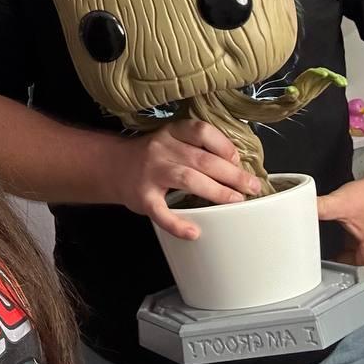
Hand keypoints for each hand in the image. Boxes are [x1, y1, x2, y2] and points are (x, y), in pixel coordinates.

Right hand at [113, 119, 261, 240]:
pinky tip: (193, 231)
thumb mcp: (171, 141)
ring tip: (234, 201)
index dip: (224, 145)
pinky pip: (161, 212)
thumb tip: (237, 164)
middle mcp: (161, 149)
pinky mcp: (143, 197)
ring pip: (187, 179)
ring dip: (215, 191)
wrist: (112, 167)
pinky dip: (177, 224)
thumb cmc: (151, 157)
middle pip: (201, 159)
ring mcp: (150, 173)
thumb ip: (197, 148)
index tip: (239, 160)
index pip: (201, 131)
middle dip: (231, 174)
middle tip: (251, 186)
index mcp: (171, 133)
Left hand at [317, 176, 363, 300]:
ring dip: (343, 279)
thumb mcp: (344, 201)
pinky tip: (324, 264)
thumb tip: (299, 208)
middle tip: (327, 300)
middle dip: (349, 293)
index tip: (356, 311)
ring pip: (357, 272)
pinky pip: (351, 260)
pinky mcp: (363, 245)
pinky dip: (340, 264)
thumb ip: (321, 206)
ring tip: (321, 286)